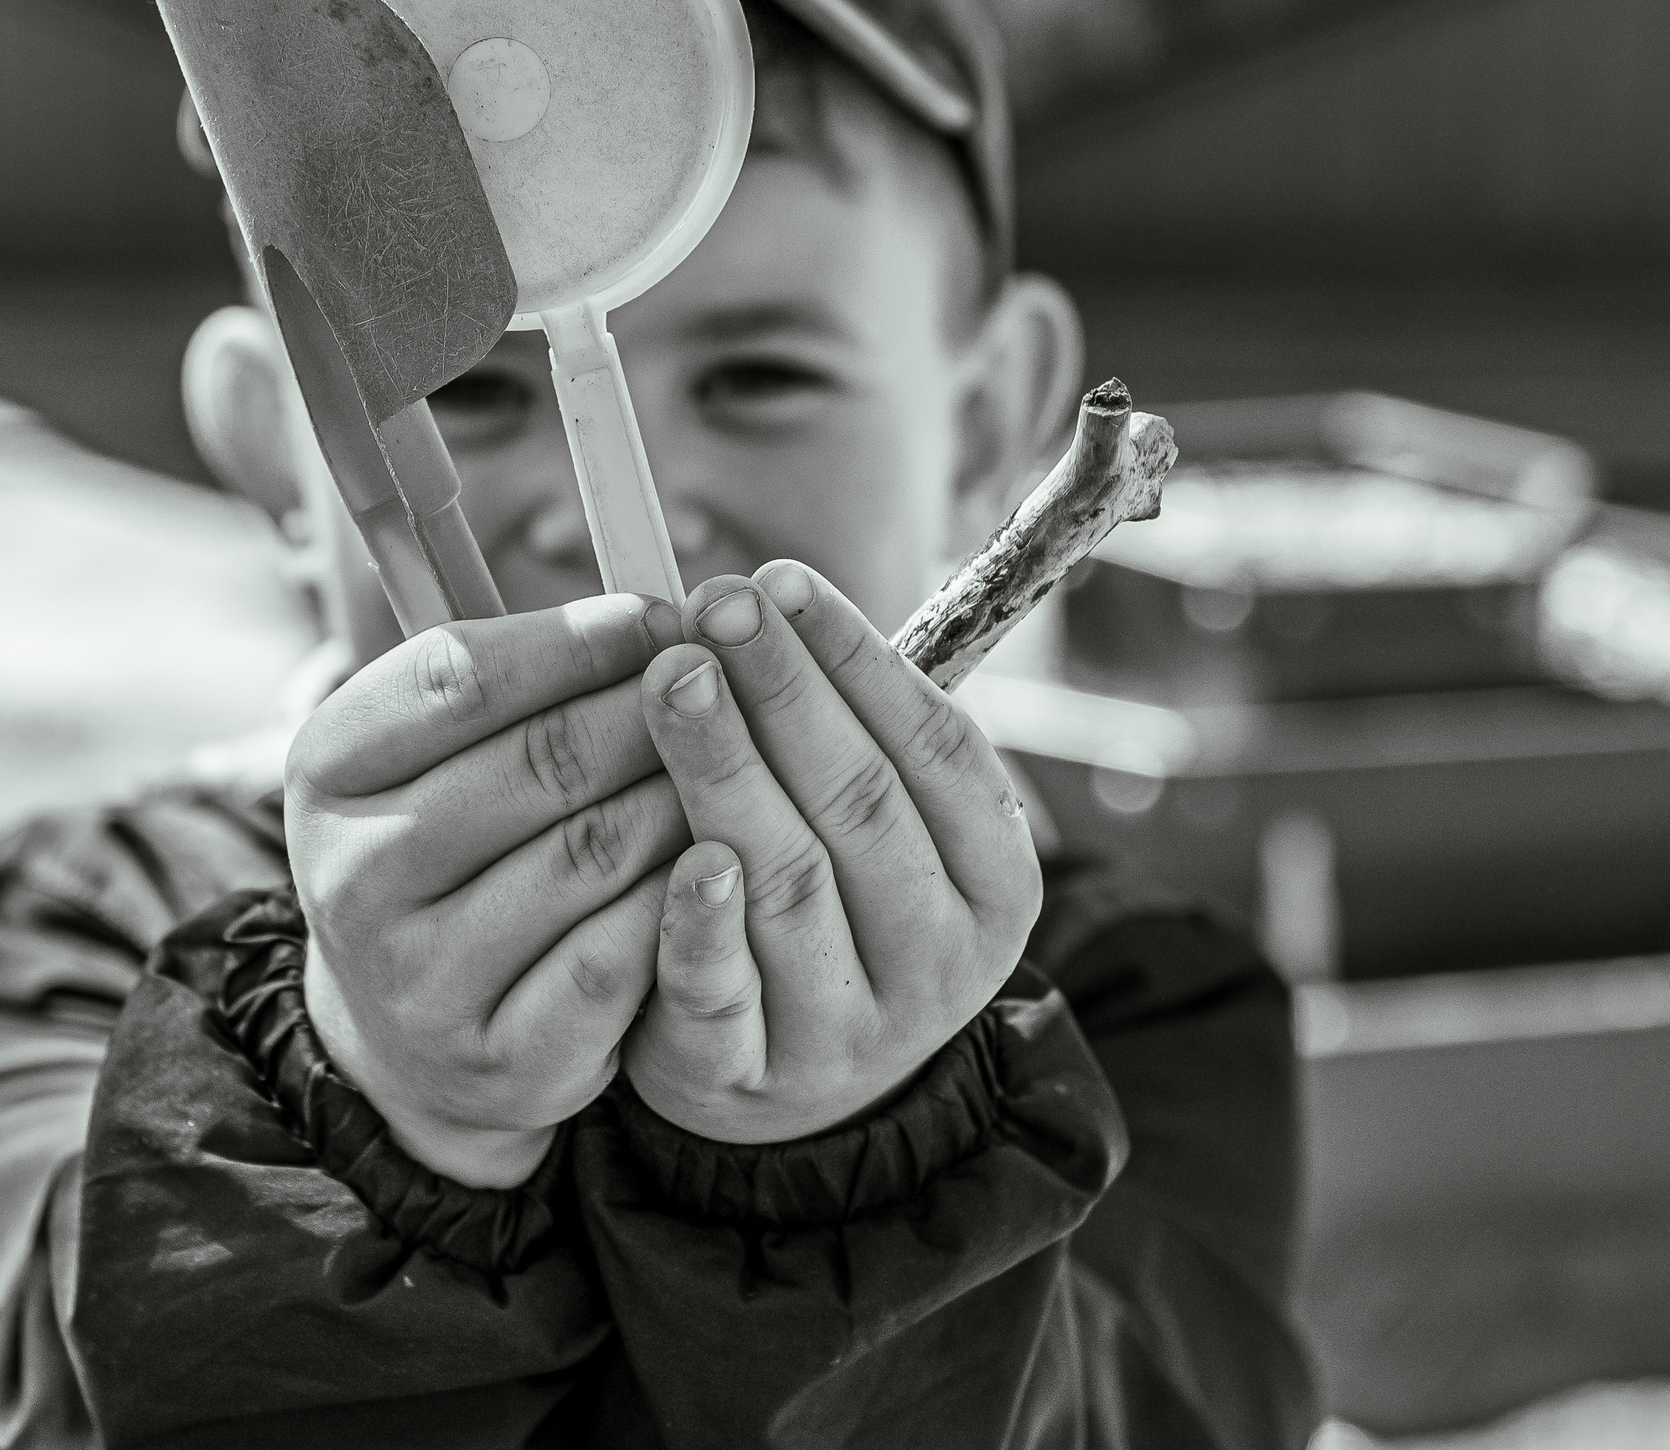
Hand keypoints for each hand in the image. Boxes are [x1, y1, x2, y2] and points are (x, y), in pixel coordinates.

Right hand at [286, 595, 690, 1186]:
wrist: (418, 1039)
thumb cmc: (453, 852)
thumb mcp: (436, 757)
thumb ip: (515, 679)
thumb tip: (656, 611)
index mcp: (325, 770)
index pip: (457, 673)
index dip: (576, 637)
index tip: (661, 615)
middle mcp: (352, 875)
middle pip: (538, 759)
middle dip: (651, 711)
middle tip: (723, 687)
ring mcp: (420, 977)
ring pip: (592, 852)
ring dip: (682, 796)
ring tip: (734, 767)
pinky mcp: (500, 1058)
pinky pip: (621, 954)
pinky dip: (683, 900)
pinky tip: (721, 866)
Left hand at [623, 562, 1041, 1144]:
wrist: (785, 1090)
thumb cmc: (830, 910)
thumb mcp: (881, 832)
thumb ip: (853, 731)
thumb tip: (769, 593)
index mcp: (996, 883)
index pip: (939, 749)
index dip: (858, 658)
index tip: (781, 579)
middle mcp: (939, 960)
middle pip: (862, 804)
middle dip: (785, 691)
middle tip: (716, 605)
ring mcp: (850, 1028)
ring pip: (791, 882)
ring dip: (728, 768)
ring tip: (673, 677)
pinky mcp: (750, 1076)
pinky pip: (725, 992)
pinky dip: (699, 922)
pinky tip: (677, 853)